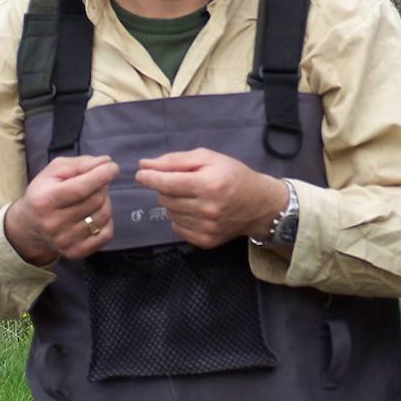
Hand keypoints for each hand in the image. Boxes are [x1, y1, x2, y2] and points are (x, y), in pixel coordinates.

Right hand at [4, 155, 119, 264]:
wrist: (29, 226)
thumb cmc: (44, 192)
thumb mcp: (55, 171)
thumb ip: (81, 163)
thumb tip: (106, 162)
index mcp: (45, 200)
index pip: (81, 188)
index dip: (101, 175)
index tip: (113, 167)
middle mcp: (53, 224)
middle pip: (96, 200)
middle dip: (102, 186)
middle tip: (96, 183)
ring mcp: (64, 241)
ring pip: (104, 215)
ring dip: (105, 202)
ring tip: (94, 198)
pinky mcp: (75, 252)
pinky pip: (107, 233)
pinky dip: (107, 221)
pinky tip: (95, 214)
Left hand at [136, 148, 288, 248]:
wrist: (259, 204)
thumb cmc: (233, 175)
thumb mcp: (209, 158)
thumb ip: (176, 160)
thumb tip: (145, 165)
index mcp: (208, 184)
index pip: (168, 183)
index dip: (150, 178)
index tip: (141, 173)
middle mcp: (206, 209)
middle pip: (166, 198)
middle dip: (166, 187)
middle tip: (180, 181)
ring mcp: (206, 228)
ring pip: (169, 214)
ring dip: (173, 202)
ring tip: (190, 195)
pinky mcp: (205, 241)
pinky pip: (177, 228)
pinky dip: (179, 217)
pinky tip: (194, 210)